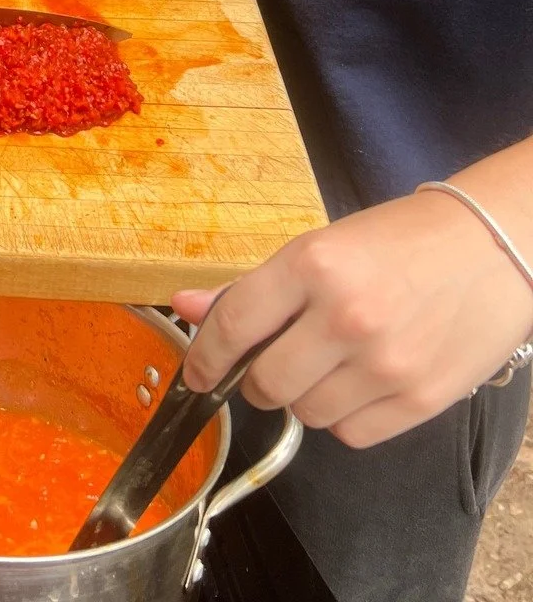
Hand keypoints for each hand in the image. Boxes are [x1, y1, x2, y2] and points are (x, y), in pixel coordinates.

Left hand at [174, 190, 532, 447]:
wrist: (491, 249)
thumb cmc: (398, 241)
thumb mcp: (317, 248)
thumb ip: (249, 287)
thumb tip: (185, 306)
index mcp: (312, 265)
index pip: (234, 326)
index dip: (203, 357)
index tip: (196, 374)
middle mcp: (345, 316)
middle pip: (266, 382)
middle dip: (255, 380)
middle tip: (270, 363)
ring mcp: (385, 363)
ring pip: (306, 414)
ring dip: (302, 397)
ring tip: (325, 364)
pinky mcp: (421, 399)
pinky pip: (352, 434)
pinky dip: (343, 417)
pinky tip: (357, 383)